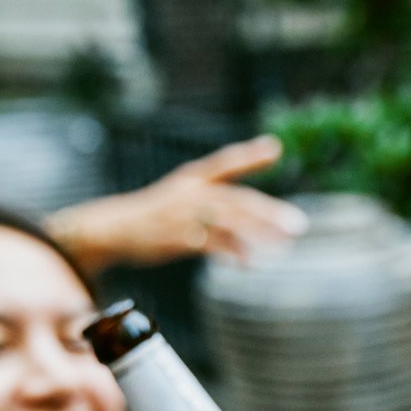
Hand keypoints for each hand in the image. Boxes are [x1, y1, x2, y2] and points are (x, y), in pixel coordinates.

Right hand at [48, 136, 307, 270]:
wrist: (113, 229)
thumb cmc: (152, 215)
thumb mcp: (180, 196)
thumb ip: (212, 200)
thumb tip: (250, 215)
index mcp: (192, 178)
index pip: (225, 162)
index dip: (249, 155)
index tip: (275, 148)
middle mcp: (191, 193)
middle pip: (237, 200)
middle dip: (270, 212)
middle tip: (298, 224)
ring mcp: (185, 215)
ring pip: (230, 222)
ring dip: (260, 234)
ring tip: (284, 245)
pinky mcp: (178, 238)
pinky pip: (212, 245)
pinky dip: (234, 253)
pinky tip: (252, 263)